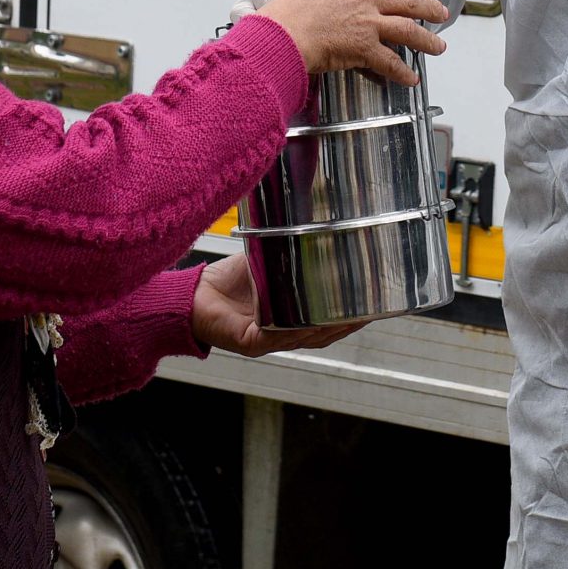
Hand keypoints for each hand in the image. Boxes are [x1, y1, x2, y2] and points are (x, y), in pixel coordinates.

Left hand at [191, 250, 360, 356]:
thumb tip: (315, 226)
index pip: (329, 321)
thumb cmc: (228, 279)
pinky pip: (279, 337)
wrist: (192, 294)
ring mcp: (270, 341)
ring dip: (329, 326)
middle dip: (349, 321)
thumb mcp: (267, 262)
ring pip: (308, 338)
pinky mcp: (252, 342)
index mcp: (292, 318)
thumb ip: (288, 253)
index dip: (353, 314)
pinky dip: (296, 328)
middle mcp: (284, 334)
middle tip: (370, 308)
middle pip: (326, 334)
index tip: (375, 300)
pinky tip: (311, 320)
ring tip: (349, 313)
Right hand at [257, 0, 448, 85]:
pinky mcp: (365, 48)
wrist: (282, 34)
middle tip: (440, 12)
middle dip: (426, 7)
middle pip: (405, 1)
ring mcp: (367, 24)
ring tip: (439, 47)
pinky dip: (403, 72)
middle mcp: (363, 0)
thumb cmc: (283, 16)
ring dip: (426, 40)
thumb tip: (314, 8)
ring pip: (407, 29)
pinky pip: (390, 62)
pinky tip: (411, 79)